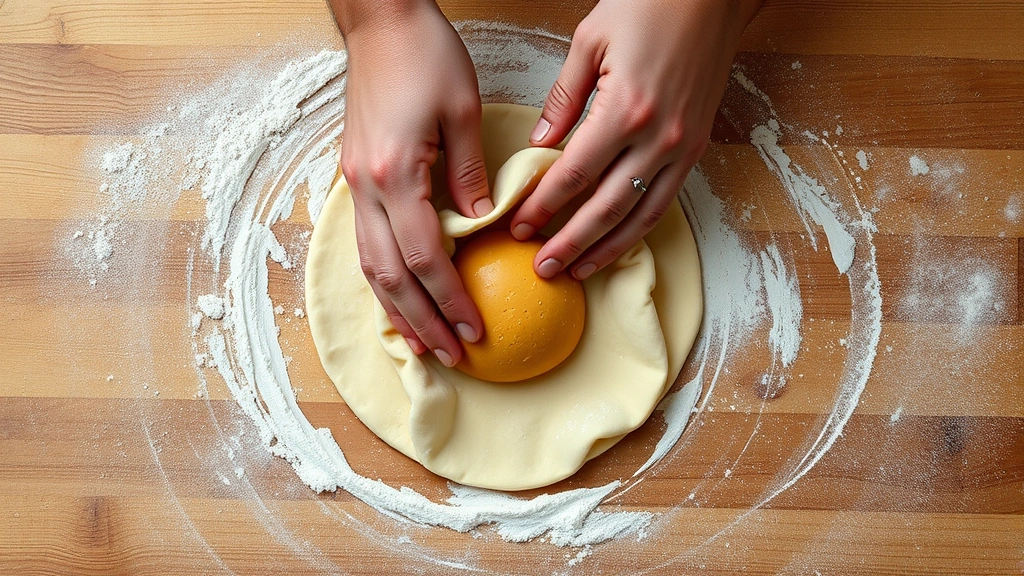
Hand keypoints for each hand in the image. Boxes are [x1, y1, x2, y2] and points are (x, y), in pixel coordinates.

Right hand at [337, 2, 490, 365]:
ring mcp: (355, 183)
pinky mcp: (356, 176)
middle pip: (389, 275)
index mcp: (395, 173)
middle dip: (422, 321)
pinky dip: (384, 278)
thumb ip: (471, 173)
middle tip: (452, 355)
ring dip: (397, 309)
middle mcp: (367, 187)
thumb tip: (481, 225)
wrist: (379, 22)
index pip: (423, 257)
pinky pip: (366, 243)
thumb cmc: (424, 55)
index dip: (450, 300)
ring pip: (370, 265)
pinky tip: (399, 297)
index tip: (476, 329)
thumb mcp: (462, 110)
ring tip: (424, 342)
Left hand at [512, 0, 761, 279]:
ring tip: (576, 272)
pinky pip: (665, 201)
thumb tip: (540, 143)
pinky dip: (639, 229)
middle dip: (569, 243)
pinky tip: (616, 243)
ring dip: (606, 249)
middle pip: (605, 208)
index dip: (544, 206)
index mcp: (625, 109)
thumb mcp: (590, 40)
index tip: (520, 226)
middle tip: (541, 269)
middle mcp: (658, 136)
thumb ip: (563, 99)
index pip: (574, 174)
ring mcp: (682, 147)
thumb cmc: (649, 5)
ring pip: (640, 216)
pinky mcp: (697, 148)